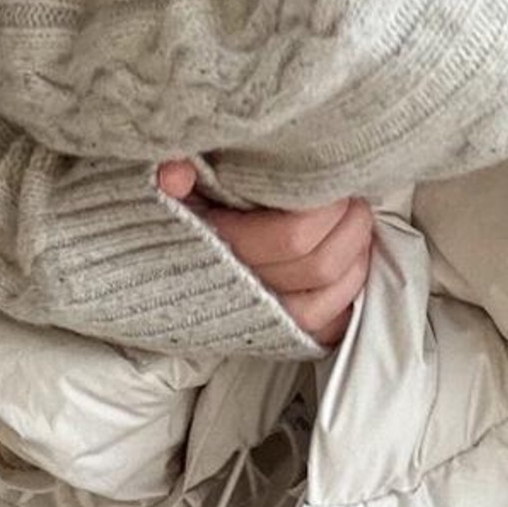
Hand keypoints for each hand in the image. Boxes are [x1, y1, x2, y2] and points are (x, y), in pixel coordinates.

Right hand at [156, 160, 373, 346]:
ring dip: (356, 257)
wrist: (151, 273)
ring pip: (328, 299)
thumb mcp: (170, 190)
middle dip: (350, 226)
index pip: (294, 236)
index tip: (332, 181)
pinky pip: (326, 327)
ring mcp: (263, 318)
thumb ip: (172, 177)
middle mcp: (244, 289)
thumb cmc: (177, 218)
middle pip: (320, 265)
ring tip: (356, 225)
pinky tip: (350, 266)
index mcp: (220, 249)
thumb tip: (175, 172)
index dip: (326, 208)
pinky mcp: (278, 334)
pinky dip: (346, 298)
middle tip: (352, 197)